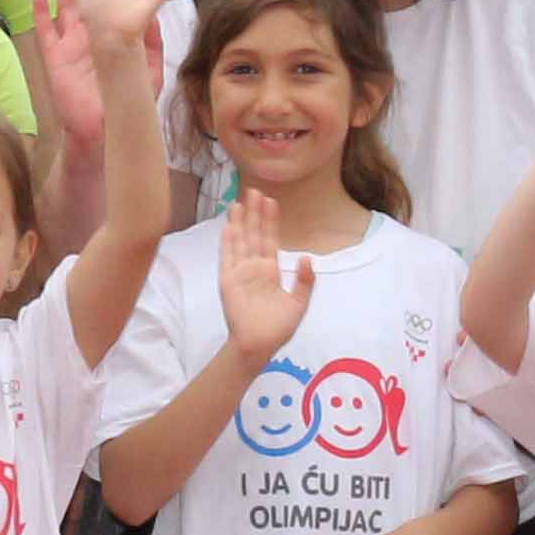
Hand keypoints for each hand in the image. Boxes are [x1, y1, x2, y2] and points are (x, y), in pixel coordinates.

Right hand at [214, 191, 311, 362]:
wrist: (259, 345)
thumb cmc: (278, 328)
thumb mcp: (298, 303)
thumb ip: (304, 281)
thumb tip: (307, 257)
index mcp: (270, 270)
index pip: (270, 239)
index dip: (270, 220)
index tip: (271, 200)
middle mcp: (254, 267)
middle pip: (254, 234)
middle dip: (254, 213)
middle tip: (253, 189)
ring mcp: (240, 272)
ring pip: (240, 241)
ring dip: (239, 221)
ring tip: (239, 201)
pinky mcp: (228, 281)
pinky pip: (228, 257)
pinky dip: (228, 241)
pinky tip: (229, 225)